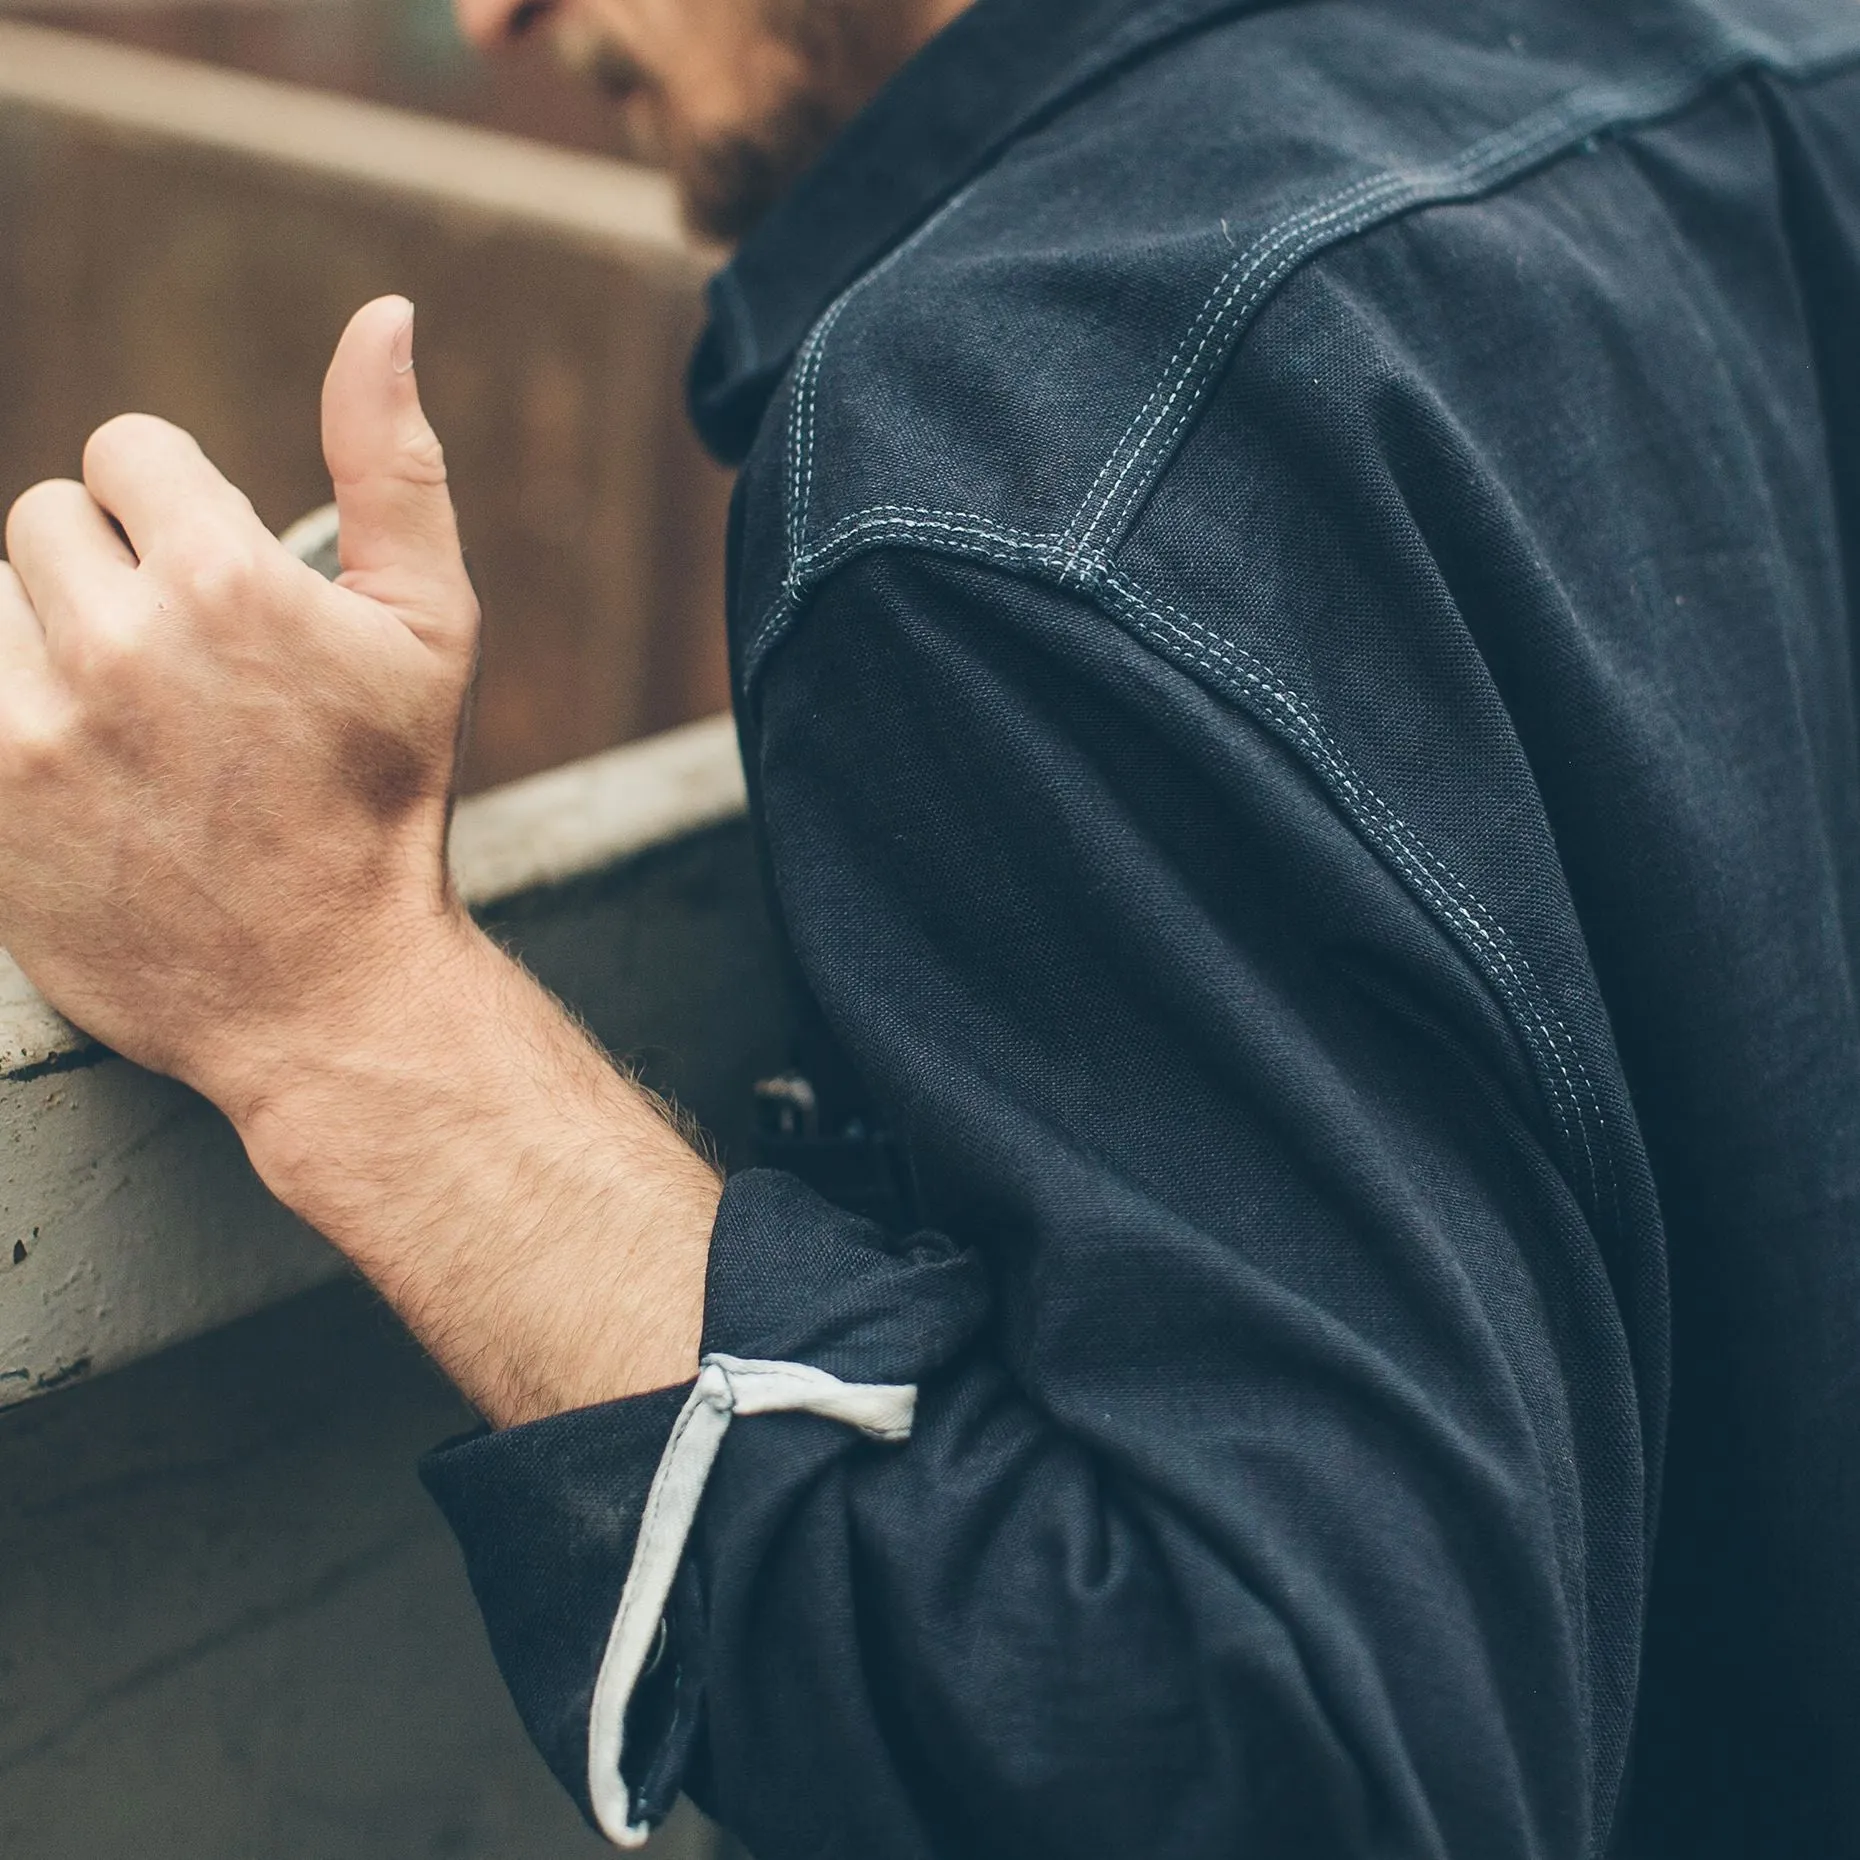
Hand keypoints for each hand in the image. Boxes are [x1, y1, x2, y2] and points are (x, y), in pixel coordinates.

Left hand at [0, 296, 477, 1116]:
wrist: (322, 990)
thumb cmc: (385, 805)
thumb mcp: (431, 633)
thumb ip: (394, 464)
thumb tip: (384, 313)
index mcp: (229, 581)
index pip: (126, 450)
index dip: (176, 514)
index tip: (215, 594)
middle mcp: (118, 642)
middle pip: (42, 516)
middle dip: (107, 574)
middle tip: (177, 673)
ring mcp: (30, 726)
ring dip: (44, 643)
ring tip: (124, 729)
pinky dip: (6, 709)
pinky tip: (74, 764)